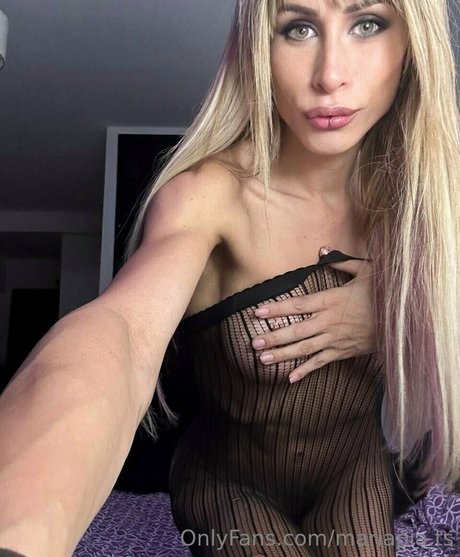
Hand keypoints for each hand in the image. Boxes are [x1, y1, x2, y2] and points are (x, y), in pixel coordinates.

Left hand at [251, 246, 376, 382]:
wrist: (404, 321)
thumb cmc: (383, 293)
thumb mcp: (365, 271)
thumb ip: (340, 262)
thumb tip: (322, 250)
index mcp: (331, 300)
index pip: (298, 305)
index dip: (277, 309)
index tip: (258, 312)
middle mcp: (329, 321)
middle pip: (296, 330)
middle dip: (273, 337)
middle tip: (254, 343)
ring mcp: (335, 339)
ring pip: (304, 348)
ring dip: (283, 354)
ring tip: (263, 360)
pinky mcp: (343, 351)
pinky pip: (321, 362)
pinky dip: (306, 370)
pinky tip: (290, 378)